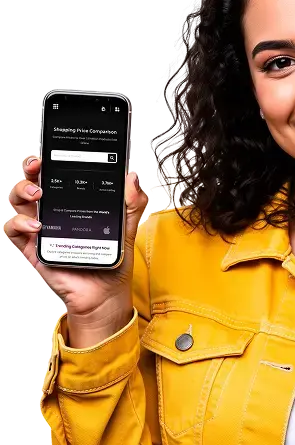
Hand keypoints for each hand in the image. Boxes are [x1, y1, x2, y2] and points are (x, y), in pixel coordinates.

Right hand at [3, 154, 148, 318]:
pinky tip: (37, 227)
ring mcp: (41, 229)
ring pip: (18, 201)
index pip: (58, 174)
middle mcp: (54, 212)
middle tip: (40, 165)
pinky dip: (19, 224)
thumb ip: (131, 203)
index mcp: (74, 203)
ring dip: (22, 191)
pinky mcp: (32, 248)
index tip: (55, 151)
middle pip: (32, 181)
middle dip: (31, 167)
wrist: (105, 294)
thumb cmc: (112, 262)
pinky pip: (13, 230)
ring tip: (38, 194)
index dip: (52, 159)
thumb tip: (132, 178)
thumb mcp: (127, 229)